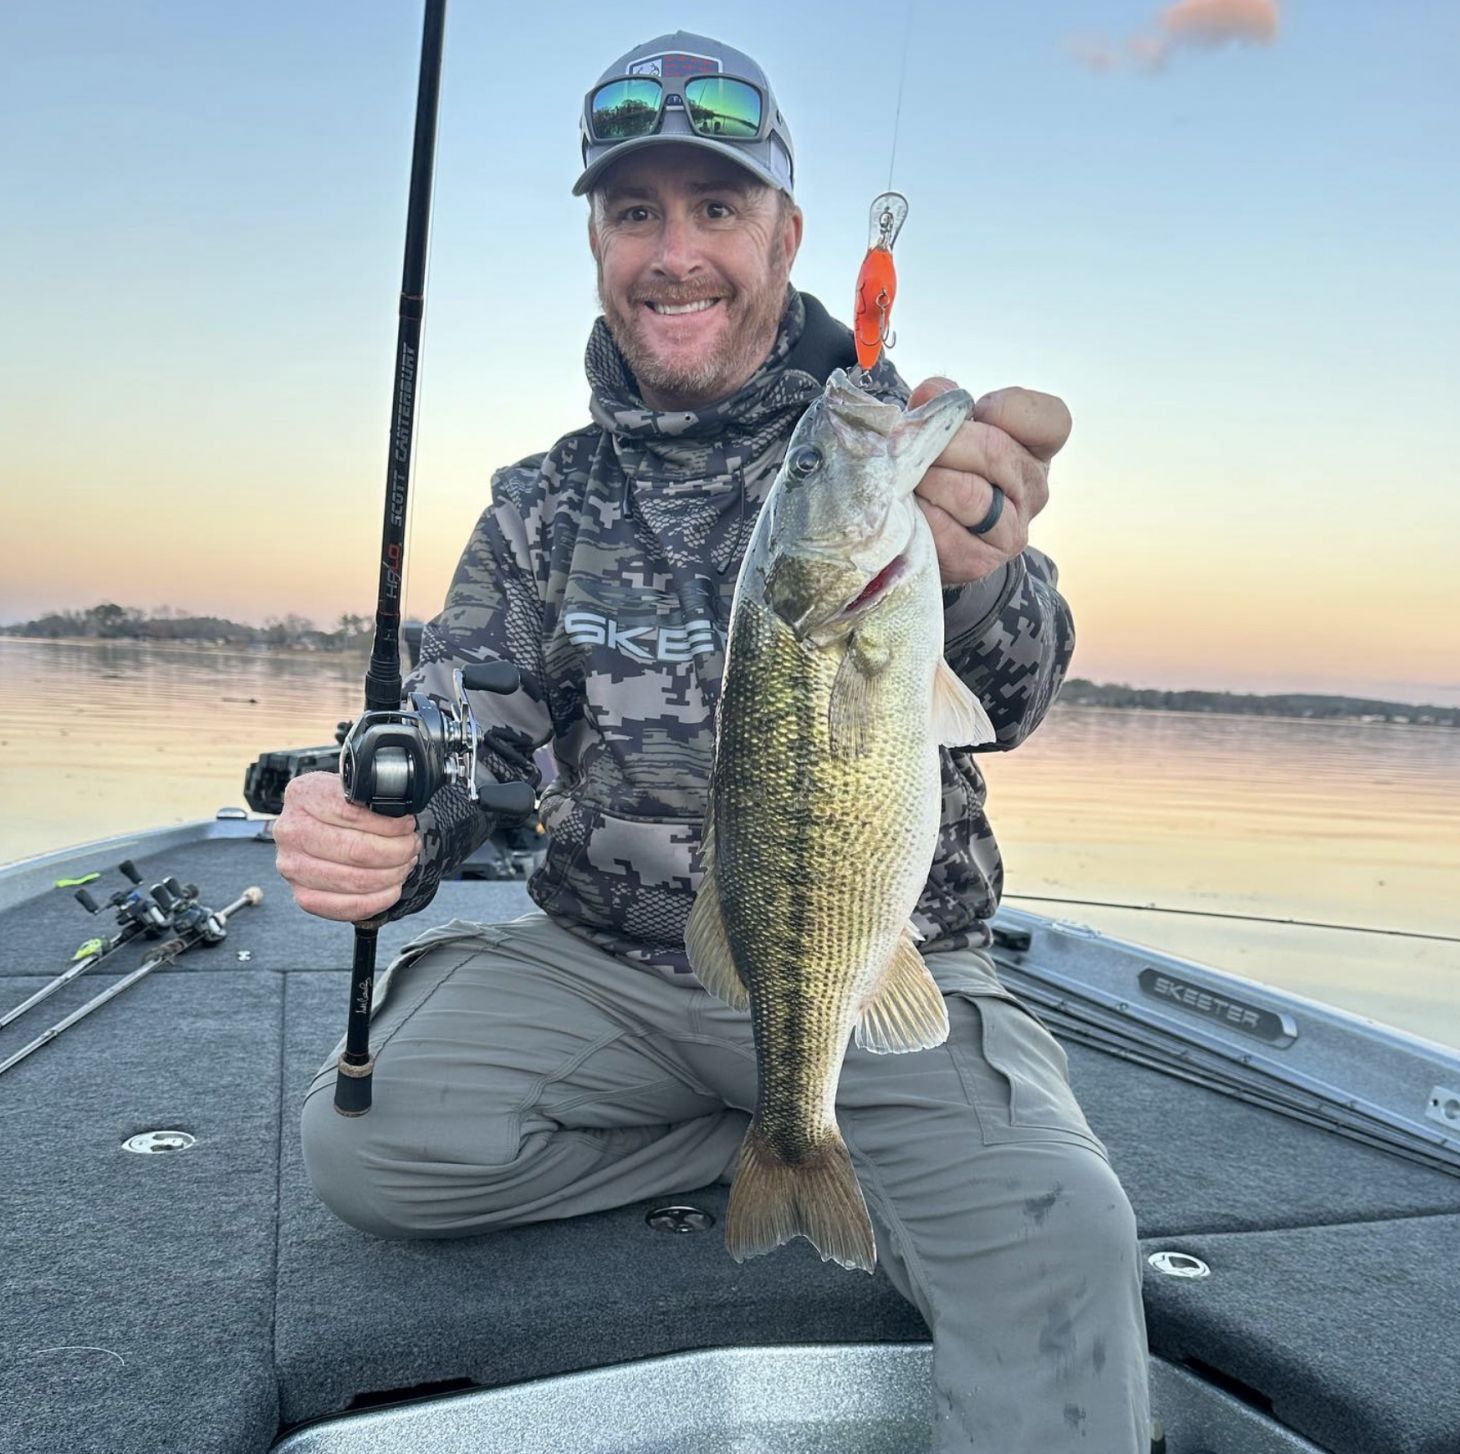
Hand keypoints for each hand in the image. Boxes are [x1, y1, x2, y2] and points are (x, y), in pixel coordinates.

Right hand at [273, 771, 419, 921]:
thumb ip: (371, 796)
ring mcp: (293, 866)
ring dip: (392, 875)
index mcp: (303, 796)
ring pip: (356, 880)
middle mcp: (291, 831)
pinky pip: (348, 906)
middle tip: (411, 846)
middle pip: (356, 851)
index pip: (351, 814)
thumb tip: (401, 814)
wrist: (315, 825)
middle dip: (397, 851)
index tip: (407, 826)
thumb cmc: (341, 806)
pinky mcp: (303, 895)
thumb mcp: (351, 788)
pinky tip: (392, 887)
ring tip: (404, 864)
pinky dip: (379, 900)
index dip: (389, 825)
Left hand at [908, 378, 1071, 586]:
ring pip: (970, 494)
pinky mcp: (980, 561)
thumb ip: (943, 404)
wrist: (937, 534)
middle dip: (945, 443)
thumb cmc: (946, 467)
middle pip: (996, 452)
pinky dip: (919, 513)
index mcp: (1037, 450)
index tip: (975, 411)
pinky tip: (907, 506)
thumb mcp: (950, 428)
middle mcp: (1034, 490)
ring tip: (905, 474)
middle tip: (910, 442)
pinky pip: (945, 531)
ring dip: (927, 479)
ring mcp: (1012, 531)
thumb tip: (930, 395)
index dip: (1007, 409)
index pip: (1050, 420)